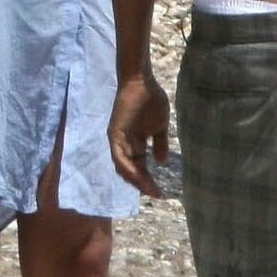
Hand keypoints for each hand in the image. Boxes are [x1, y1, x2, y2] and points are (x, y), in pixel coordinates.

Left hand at [108, 72, 169, 196]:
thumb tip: (162, 162)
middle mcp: (124, 145)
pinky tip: (137, 175)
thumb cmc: (151, 100)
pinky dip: (126, 167)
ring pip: (123, 167)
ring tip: (148, 188)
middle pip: (132, 171)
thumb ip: (160, 143)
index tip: (160, 192)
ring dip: (135, 179)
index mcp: (135, 144)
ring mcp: (118, 140)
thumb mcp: (160, 126)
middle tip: (156, 194)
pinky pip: (118, 156)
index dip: (149, 180)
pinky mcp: (114, 134)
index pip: (140, 167)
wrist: (142, 82)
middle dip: (143, 184)